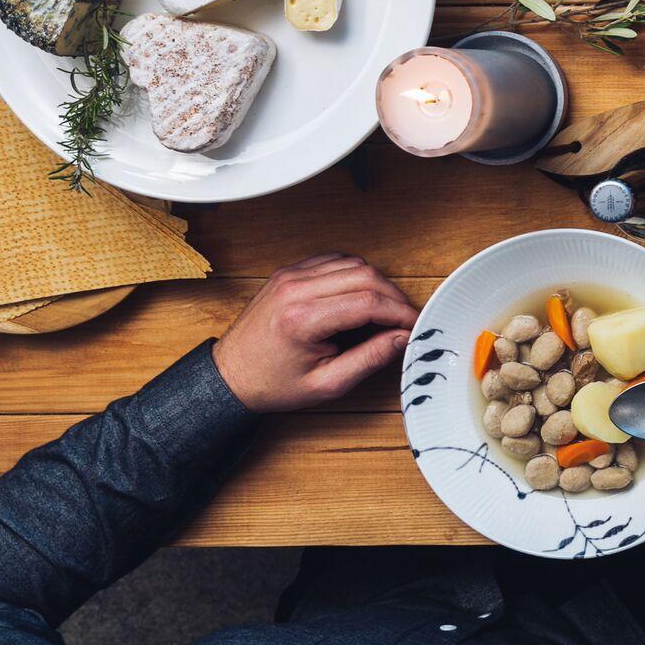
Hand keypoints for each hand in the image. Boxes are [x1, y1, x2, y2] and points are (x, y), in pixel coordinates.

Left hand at [212, 253, 416, 412]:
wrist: (231, 375)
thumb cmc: (273, 383)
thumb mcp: (326, 384)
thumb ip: (369, 359)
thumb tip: (402, 338)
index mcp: (302, 318)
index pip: (368, 301)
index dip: (399, 312)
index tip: (413, 325)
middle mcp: (294, 289)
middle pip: (365, 275)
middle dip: (393, 296)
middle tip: (403, 319)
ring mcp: (290, 276)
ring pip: (353, 263)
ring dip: (375, 284)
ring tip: (381, 311)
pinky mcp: (289, 272)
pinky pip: (334, 260)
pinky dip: (354, 274)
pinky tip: (358, 297)